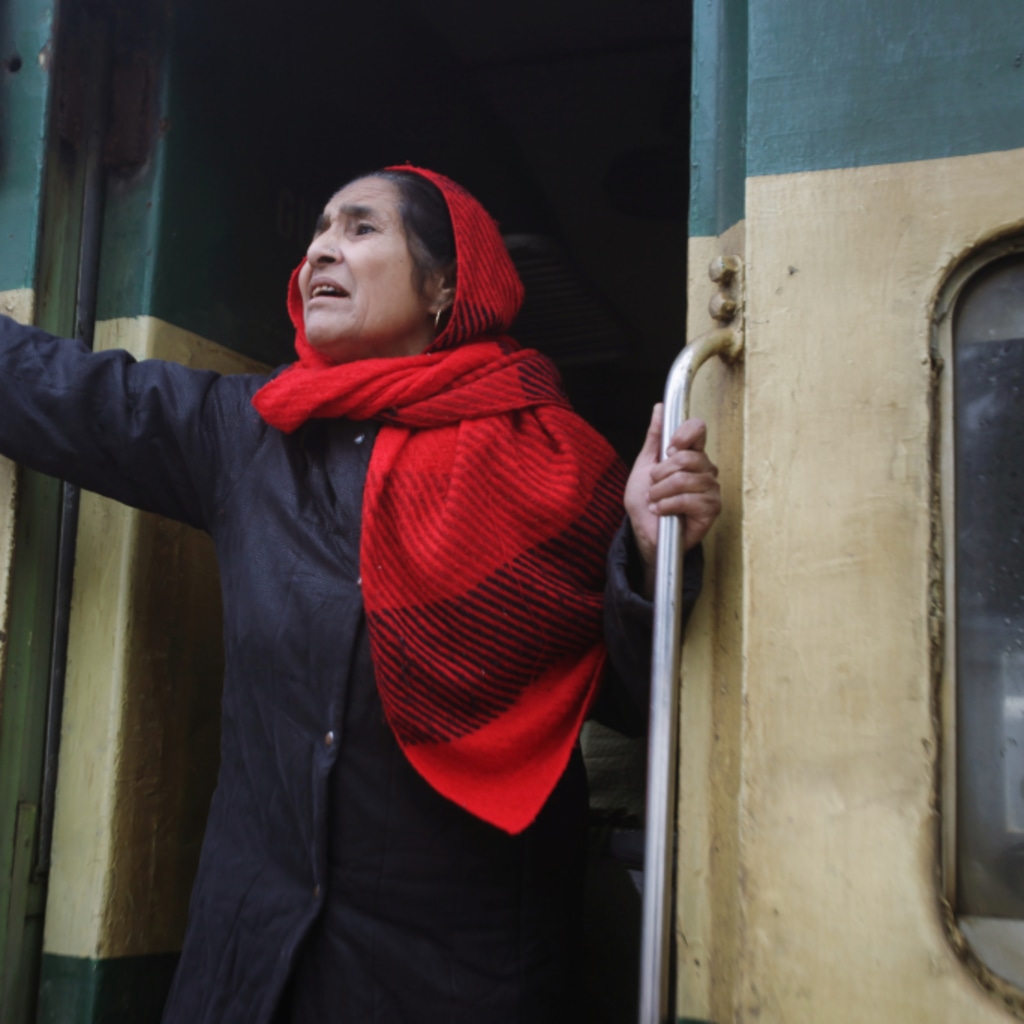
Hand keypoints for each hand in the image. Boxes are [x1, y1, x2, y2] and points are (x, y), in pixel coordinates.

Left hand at [624, 403, 721, 575]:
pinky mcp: (711, 509)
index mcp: (691, 455)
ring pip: (685, 479)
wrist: (644, 532)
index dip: (682, 435)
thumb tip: (659, 408)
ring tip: (655, 501)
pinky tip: (662, 511)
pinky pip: (689, 499)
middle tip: (653, 486)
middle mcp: (705, 469)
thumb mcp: (644, 465)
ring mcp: (710, 489)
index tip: (668, 450)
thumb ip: (654, 438)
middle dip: (661, 473)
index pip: (697, 429)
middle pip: (687, 457)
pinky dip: (668, 505)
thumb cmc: (646, 501)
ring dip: (661, 492)